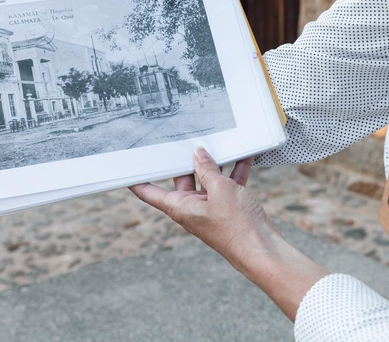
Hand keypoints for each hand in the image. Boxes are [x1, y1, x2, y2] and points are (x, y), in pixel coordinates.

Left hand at [130, 148, 276, 269]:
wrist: (262, 250)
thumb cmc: (237, 226)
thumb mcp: (220, 189)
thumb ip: (208, 170)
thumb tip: (199, 155)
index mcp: (179, 207)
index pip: (149, 192)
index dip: (136, 180)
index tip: (126, 165)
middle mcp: (191, 207)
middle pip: (183, 178)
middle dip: (186, 159)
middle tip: (182, 137)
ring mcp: (210, 207)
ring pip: (207, 179)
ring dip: (215, 163)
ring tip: (217, 142)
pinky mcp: (227, 207)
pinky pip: (227, 184)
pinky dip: (234, 171)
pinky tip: (244, 156)